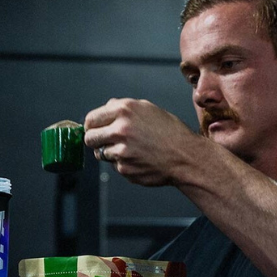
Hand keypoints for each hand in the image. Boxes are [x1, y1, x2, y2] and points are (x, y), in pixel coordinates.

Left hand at [84, 98, 201, 186]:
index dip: (92, 125)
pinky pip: (115, 166)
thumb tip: (107, 107)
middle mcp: (120, 129)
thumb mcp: (149, 109)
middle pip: (90, 138)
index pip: (91, 119)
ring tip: (130, 150)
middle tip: (105, 141)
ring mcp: (121, 151)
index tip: (94, 129)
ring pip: (101, 154)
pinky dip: (124, 164)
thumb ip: (124, 108)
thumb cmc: (171, 132)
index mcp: (124, 110)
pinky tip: (139, 160)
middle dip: (95, 140)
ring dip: (110, 152)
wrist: (186, 157)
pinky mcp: (125, 168)